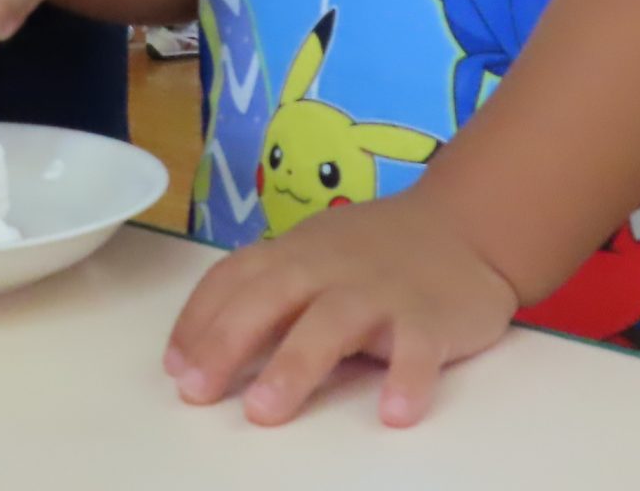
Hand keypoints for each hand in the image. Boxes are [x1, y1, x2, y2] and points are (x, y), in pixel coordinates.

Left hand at [165, 190, 518, 427]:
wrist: (465, 225)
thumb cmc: (374, 251)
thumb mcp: (314, 254)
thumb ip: (268, 289)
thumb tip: (203, 344)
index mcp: (295, 254)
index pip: (234, 279)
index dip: (198, 321)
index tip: (175, 367)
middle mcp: (330, 267)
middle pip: (270, 299)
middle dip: (227, 343)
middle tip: (198, 392)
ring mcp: (380, 291)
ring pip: (333, 324)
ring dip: (295, 366)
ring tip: (265, 411)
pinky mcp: (431, 318)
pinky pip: (418, 351)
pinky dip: (407, 380)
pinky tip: (394, 414)